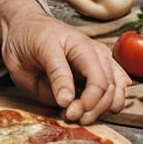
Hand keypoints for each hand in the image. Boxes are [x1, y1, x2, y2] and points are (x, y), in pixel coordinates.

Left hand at [0, 0, 131, 124]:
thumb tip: (67, 101)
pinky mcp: (100, 66)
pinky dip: (108, 101)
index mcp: (78, 45)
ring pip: (117, 89)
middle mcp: (94, 51)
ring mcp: (99, 58)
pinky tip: (89, 106)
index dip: (88, 103)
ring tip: (80, 114)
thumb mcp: (30, 55)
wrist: (25, 26)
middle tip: (71, 117)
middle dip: (93, 109)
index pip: (98, 80)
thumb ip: (53, 77)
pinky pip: (116, 86)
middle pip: (110, 88)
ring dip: (103, 108)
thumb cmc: (25, 39)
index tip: (71, 113)